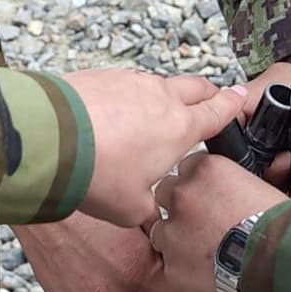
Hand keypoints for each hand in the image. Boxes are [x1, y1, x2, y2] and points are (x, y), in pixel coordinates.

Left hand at [61, 70, 249, 227]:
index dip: (232, 106)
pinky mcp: (103, 76)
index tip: (240, 98)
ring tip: (151, 118)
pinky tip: (112, 117)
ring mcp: (131, 81)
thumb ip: (149, 210)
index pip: (218, 111)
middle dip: (206, 93)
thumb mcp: (131, 208)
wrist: (50, 138)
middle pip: (196, 86)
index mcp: (180, 127)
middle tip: (208, 101)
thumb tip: (151, 215)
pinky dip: (127, 97)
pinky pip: (125, 84)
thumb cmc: (96, 173)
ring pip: (159, 84)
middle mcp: (161, 97)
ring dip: (162, 98)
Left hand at [149, 152, 287, 291]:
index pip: (187, 167)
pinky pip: (171, 264)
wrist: (278, 264)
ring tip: (206, 250)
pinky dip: (184, 267)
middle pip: (166, 193)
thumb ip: (232, 182)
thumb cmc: (278, 226)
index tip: (207, 195)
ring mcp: (173, 231)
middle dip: (181, 207)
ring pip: (163, 230)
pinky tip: (207, 271)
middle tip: (203, 223)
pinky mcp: (172, 265)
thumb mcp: (258, 186)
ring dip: (178, 238)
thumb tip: (235, 184)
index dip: (198, 183)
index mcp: (205, 170)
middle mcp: (183, 195)